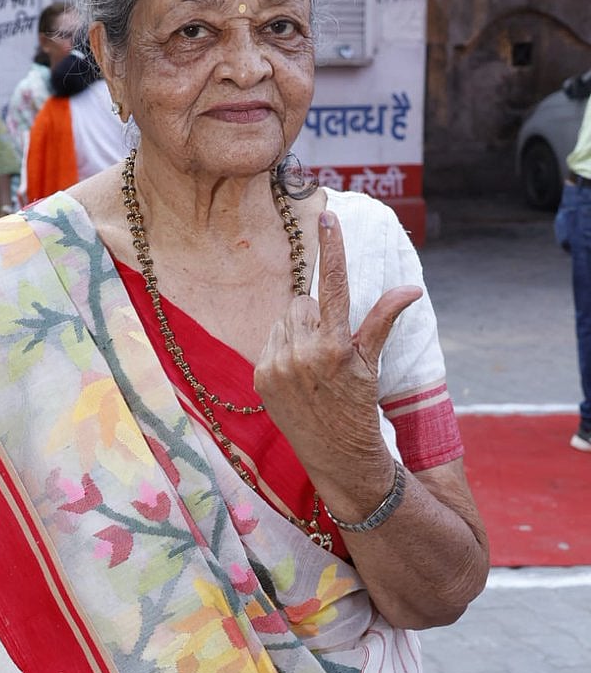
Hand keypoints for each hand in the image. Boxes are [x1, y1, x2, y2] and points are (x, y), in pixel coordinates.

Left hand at [254, 209, 421, 503]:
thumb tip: (411, 288)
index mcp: (336, 346)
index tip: (328, 216)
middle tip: (330, 348)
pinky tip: (296, 375)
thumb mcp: (373, 363)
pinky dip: (282, 348)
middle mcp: (303, 353)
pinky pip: (269, 340)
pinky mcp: (261, 376)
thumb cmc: (360, 405)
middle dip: (316, 317)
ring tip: (312, 365)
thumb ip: (384, 320)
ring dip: (297, 331)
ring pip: (284, 319)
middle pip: (303, 302)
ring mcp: (278, 365)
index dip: (334, 248)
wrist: (338, 455)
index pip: (335, 286)